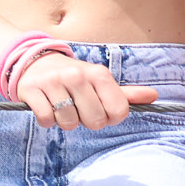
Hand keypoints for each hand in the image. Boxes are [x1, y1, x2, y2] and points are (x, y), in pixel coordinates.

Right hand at [14, 50, 154, 129]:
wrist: (36, 64)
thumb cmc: (75, 79)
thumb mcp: (100, 83)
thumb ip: (126, 94)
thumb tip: (154, 96)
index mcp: (98, 73)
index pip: (118, 112)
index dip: (110, 118)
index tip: (100, 110)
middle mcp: (76, 75)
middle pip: (95, 121)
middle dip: (86, 121)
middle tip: (78, 110)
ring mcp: (52, 81)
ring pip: (68, 122)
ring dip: (65, 122)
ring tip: (61, 108)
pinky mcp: (30, 89)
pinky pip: (46, 119)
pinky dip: (46, 120)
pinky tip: (46, 107)